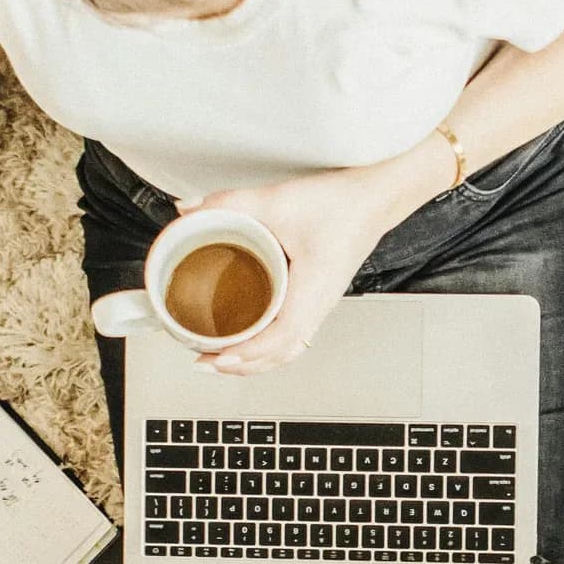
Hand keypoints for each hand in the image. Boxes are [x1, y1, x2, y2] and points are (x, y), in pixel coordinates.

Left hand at [184, 167, 397, 374]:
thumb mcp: (277, 201)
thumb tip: (189, 212)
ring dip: (254, 360)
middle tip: (204, 361)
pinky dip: (267, 347)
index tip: (218, 356)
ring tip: (220, 359)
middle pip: (280, 354)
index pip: (281, 337)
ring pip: (287, 349)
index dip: (248, 352)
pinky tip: (249, 338)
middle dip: (241, 365)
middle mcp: (318, 305)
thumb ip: (230, 203)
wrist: (374, 199)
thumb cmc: (342, 205)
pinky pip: (292, 335)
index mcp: (313, 290)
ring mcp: (319, 305)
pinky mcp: (316, 298)